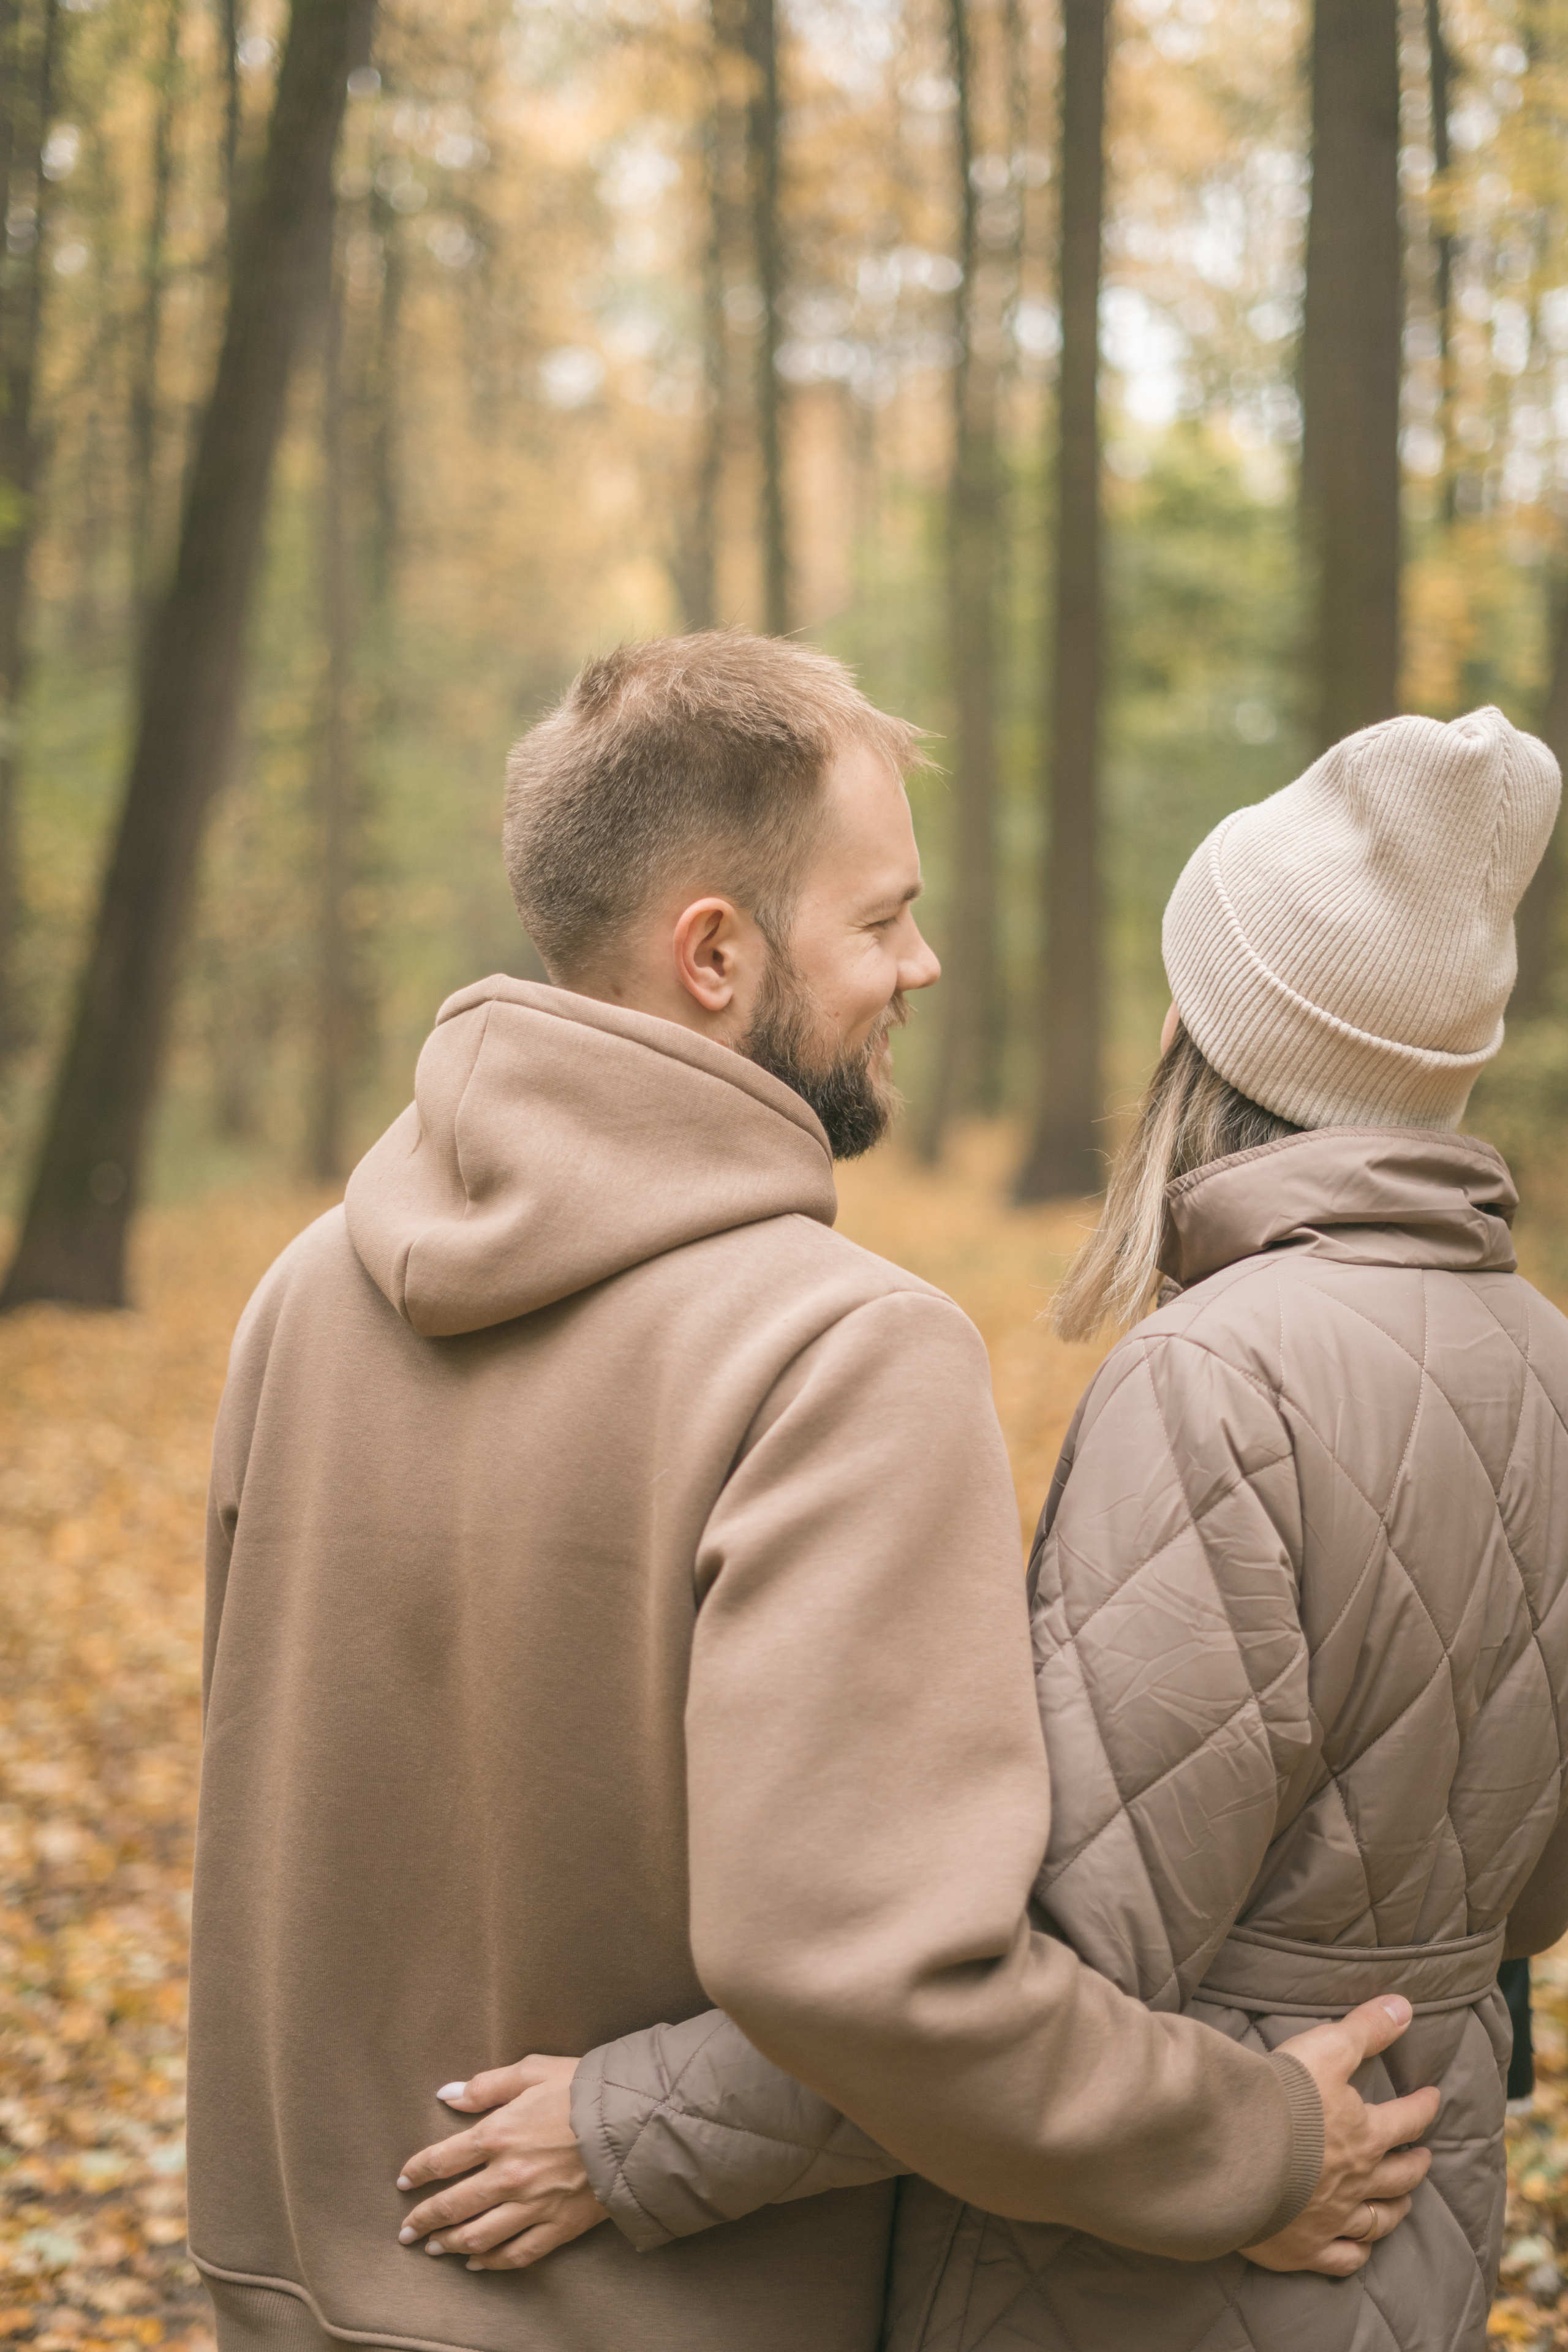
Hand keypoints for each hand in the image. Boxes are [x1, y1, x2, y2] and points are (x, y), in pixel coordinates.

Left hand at [395, 2056, 607, 2271]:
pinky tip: (478, 2263)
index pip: (443, 2159)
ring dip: (450, 2244)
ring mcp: (533, 2206)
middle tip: (406, 2231)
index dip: (418, 2171)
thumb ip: (487, 2085)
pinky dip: (493, 2263)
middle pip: (453, 2205)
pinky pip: (518, 2254)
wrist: (635, 2121)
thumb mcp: (533, 2071)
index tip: (404, 2181)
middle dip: (424, 2219)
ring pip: (479, 2236)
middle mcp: (508, 2176)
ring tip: (434, 2248)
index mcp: (499, 2134)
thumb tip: (447, 2095)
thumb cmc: (583, 2089)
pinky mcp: (558, 2227)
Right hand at [1243, 1995, 1439, 2278]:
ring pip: (1377, 2220)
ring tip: (1403, 2202)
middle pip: (1399, 2176)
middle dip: (1414, 2164)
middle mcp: (1357, 2182)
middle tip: (1423, 2157)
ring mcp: (1332, 2219)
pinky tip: (1360, 2249)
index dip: (1422, 2107)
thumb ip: (1366, 2028)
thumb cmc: (1282, 2097)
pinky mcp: (1303, 2247)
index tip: (1432, 2098)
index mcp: (1365, 2135)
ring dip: (1395, 2209)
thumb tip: (1406, 2007)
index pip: (1407, 2120)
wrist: (1237, 2151)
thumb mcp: (1326, 2048)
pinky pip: (1342, 2257)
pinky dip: (1357, 2252)